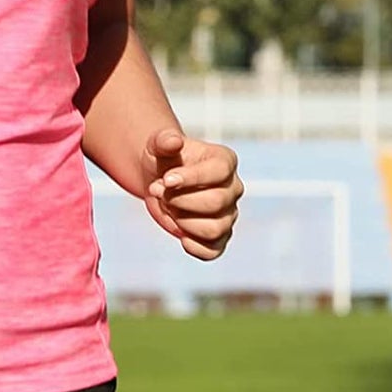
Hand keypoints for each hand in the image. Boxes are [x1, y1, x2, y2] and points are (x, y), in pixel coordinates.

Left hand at [142, 126, 242, 260]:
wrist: (159, 179)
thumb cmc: (163, 159)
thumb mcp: (158, 145)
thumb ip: (165, 140)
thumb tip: (173, 141)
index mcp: (225, 161)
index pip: (219, 172)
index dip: (191, 178)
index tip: (166, 180)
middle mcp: (233, 188)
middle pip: (216, 202)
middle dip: (181, 201)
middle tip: (160, 192)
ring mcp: (228, 214)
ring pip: (216, 229)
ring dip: (184, 222)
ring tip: (169, 209)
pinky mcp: (219, 237)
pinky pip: (213, 251)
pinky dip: (195, 247)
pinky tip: (180, 235)